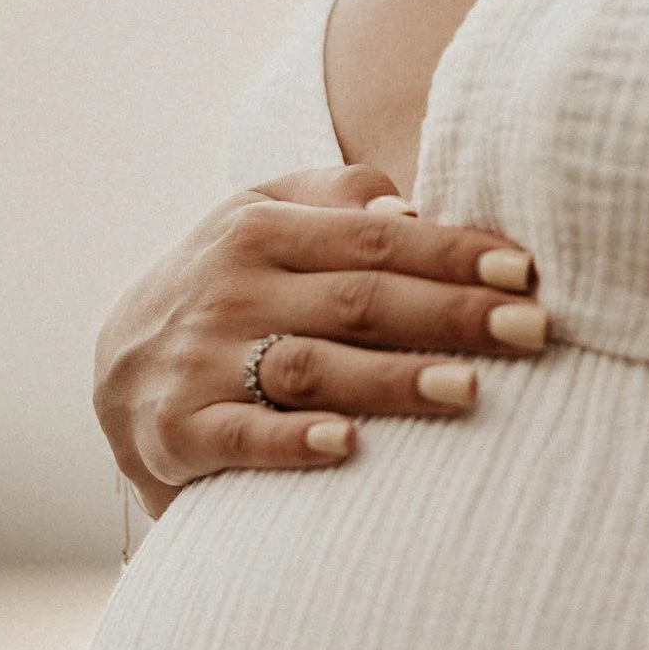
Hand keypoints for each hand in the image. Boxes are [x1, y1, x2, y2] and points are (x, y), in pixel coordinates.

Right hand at [93, 165, 550, 508]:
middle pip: (358, 298)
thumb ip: (335, 202)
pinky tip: (346, 447)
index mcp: (262, 228)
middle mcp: (231, 287)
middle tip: (532, 330)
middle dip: (451, 314)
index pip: (374, 236)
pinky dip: (291, 442)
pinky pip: (240, 436)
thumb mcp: (262, 222)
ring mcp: (201, 359)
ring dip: (391, 379)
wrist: (115, 370)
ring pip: (310, 366)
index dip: (452, 252)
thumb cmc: (229, 288)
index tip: (524, 270)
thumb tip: (413, 205)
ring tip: (468, 390)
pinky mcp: (178, 430)